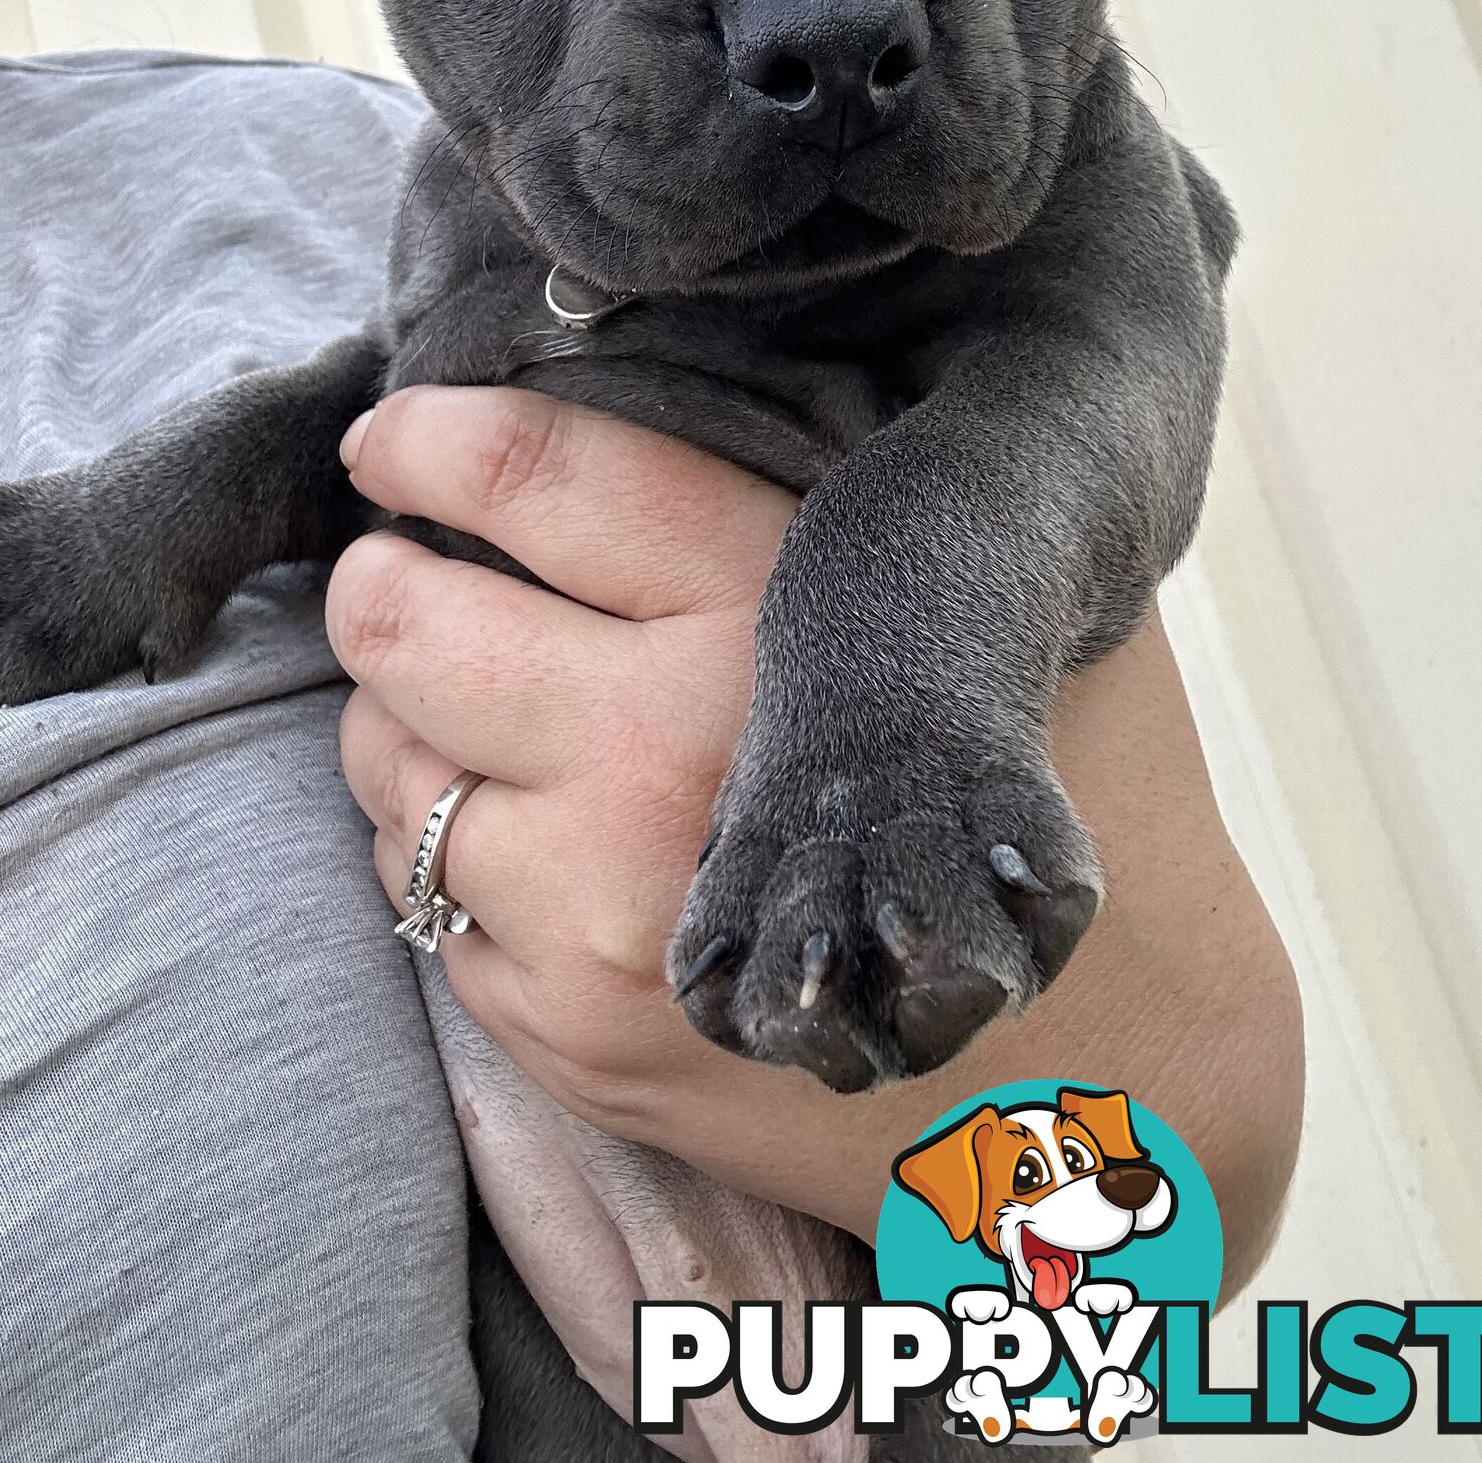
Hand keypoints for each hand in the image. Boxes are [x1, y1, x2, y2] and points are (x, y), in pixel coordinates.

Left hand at [327, 387, 1301, 1286]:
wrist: (1104, 1085)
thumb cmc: (1066, 802)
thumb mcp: (997, 610)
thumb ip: (852, 503)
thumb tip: (691, 396)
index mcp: (775, 620)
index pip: (538, 476)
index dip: (433, 434)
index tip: (392, 431)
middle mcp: (666, 759)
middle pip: (406, 622)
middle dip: (377, 579)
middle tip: (396, 566)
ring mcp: (603, 913)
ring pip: (387, 766)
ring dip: (401, 717)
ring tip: (462, 700)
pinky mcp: (573, 1035)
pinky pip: (420, 898)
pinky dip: (444, 841)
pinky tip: (522, 822)